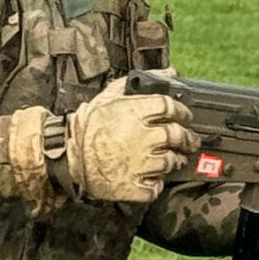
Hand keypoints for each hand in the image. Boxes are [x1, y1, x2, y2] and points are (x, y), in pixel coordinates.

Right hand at [64, 78, 196, 203]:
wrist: (69, 159)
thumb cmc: (88, 127)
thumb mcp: (109, 97)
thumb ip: (138, 84)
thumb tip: (170, 72)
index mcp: (134, 112)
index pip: (170, 106)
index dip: (182, 111)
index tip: (184, 116)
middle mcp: (142, 137)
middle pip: (177, 135)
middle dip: (187, 138)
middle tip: (188, 140)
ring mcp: (140, 164)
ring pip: (171, 161)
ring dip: (175, 160)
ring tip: (171, 158)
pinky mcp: (136, 187)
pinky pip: (157, 186)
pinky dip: (157, 183)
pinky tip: (151, 176)